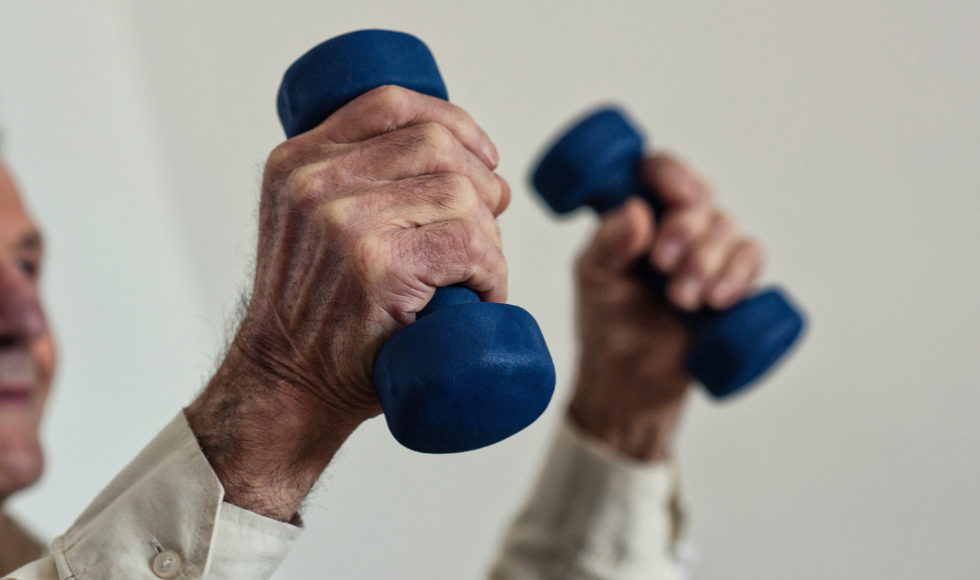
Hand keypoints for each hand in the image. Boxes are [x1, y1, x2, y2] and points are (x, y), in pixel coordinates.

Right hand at [186, 86, 509, 519]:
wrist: (286, 386)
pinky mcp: (378, 267)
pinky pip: (469, 243)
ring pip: (461, 195)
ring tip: (479, 272)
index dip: (452, 121)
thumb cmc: (315, 314)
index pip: (390, 104)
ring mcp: (343, 224)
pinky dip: (493, 271)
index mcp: (296, 163)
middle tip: (487, 228)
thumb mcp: (307, 224)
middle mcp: (313, 184)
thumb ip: (347, 180)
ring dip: (489, 236)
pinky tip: (484, 294)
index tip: (484, 157)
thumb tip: (451, 153)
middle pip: (436, 146)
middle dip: (481, 184)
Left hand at [568, 153, 762, 461]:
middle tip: (663, 266)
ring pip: (727, 228)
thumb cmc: (606, 321)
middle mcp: (676, 224)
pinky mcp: (733, 280)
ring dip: (709, 260)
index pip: (659, 171)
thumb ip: (607, 244)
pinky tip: (722, 298)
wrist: (630, 379)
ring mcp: (708, 250)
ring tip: (683, 300)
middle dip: (686, 229)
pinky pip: (752, 257)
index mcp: (638, 212)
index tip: (672, 195)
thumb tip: (636, 210)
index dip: (671, 174)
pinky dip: (741, 273)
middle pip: (699, 198)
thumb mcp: (594, 280)